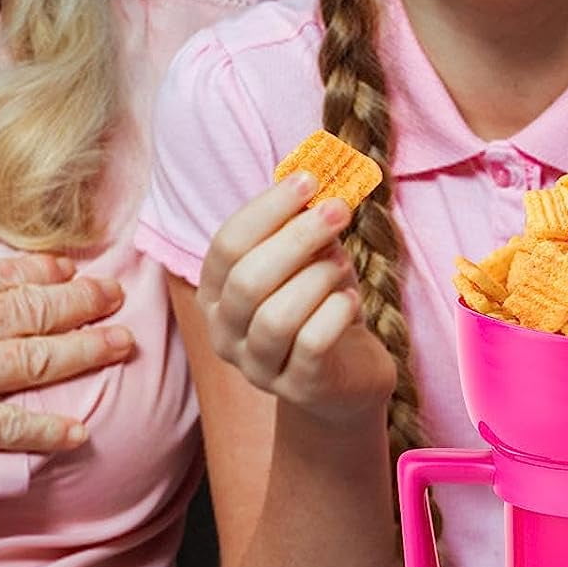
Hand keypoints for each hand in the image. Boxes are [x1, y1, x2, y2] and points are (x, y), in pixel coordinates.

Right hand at [0, 255, 129, 451]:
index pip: (9, 274)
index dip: (46, 271)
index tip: (70, 270)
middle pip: (37, 310)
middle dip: (84, 301)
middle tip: (117, 295)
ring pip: (39, 359)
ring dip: (87, 350)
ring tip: (123, 343)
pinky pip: (6, 426)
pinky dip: (45, 431)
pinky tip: (79, 434)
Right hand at [196, 172, 395, 425]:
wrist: (347, 376)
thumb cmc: (322, 306)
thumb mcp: (310, 260)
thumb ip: (304, 225)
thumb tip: (317, 179)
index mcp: (217, 294)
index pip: (226, 245)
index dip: (268, 208)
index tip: (310, 180)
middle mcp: (226, 333)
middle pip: (247, 280)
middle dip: (296, 237)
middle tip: (337, 210)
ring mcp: (258, 367)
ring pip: (275, 317)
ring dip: (316, 279)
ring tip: (342, 264)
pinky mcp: (299, 387)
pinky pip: (312, 344)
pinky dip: (335, 312)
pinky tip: (351, 300)